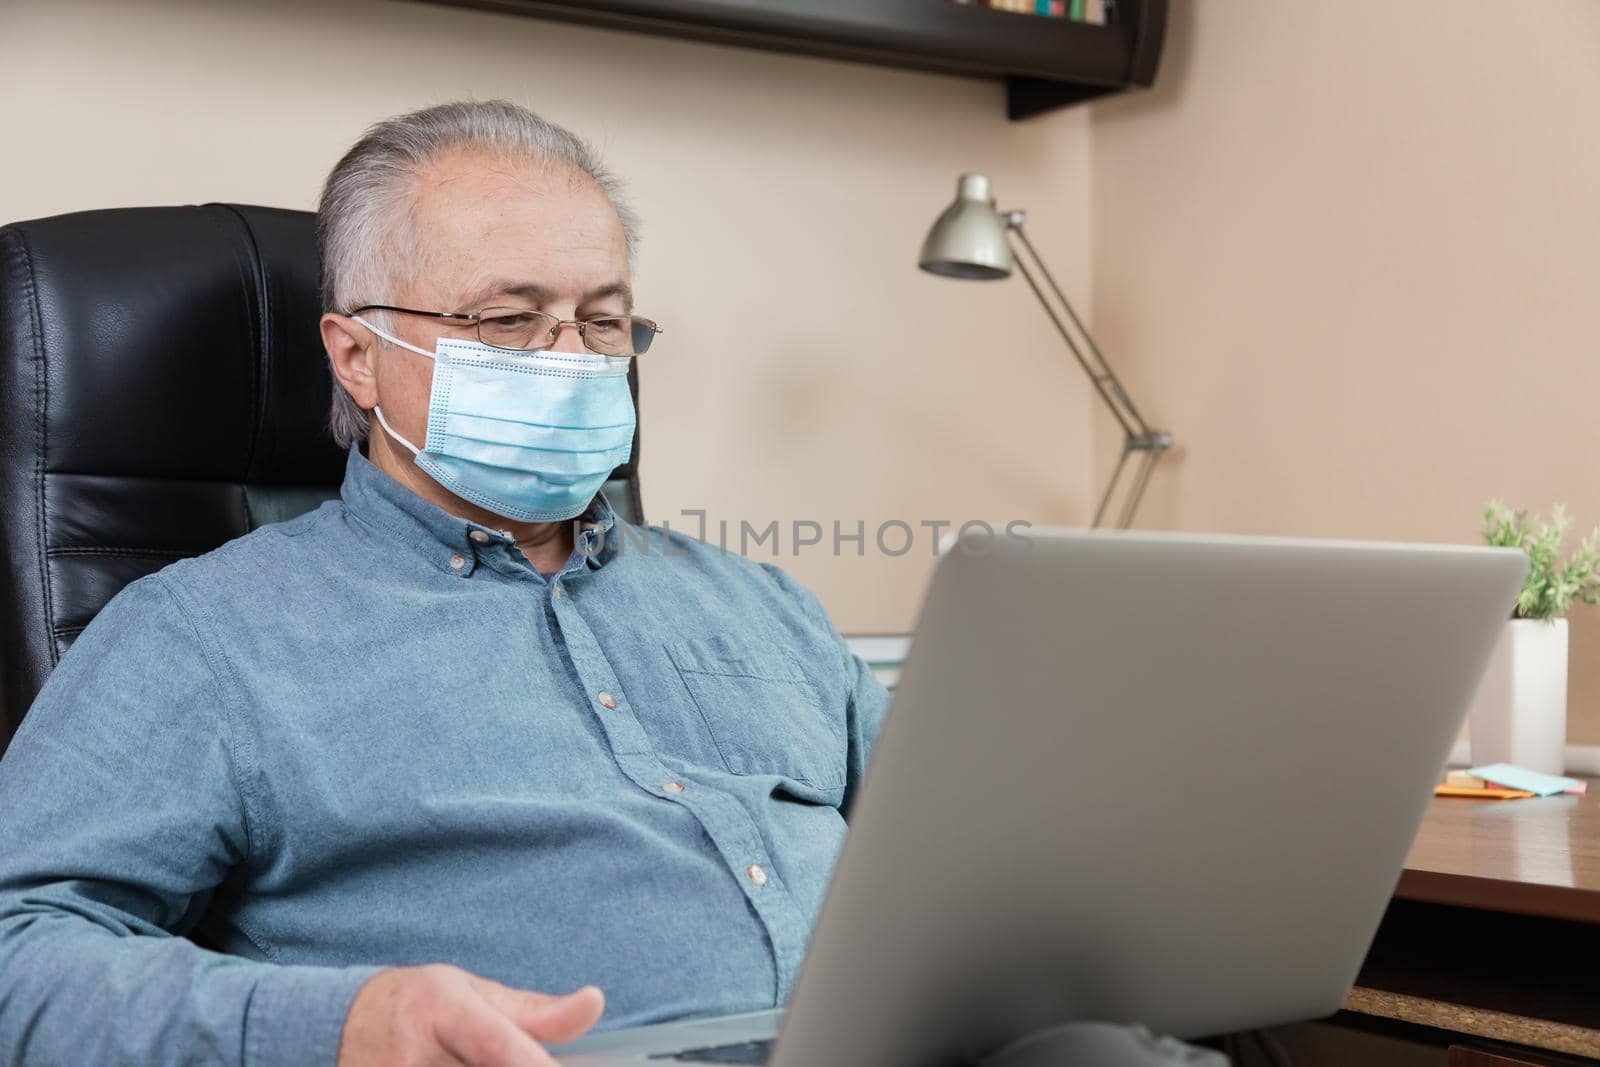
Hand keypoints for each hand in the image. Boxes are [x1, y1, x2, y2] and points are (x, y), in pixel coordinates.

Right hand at [337, 964, 604, 1066]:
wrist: (342, 1023)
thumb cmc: (423, 1005)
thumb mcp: (476, 993)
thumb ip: (537, 1012)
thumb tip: (595, 1002)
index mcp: (444, 1010)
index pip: (496, 1045)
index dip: (532, 1063)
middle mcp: (413, 1054)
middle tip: (533, 1061)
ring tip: (472, 1058)